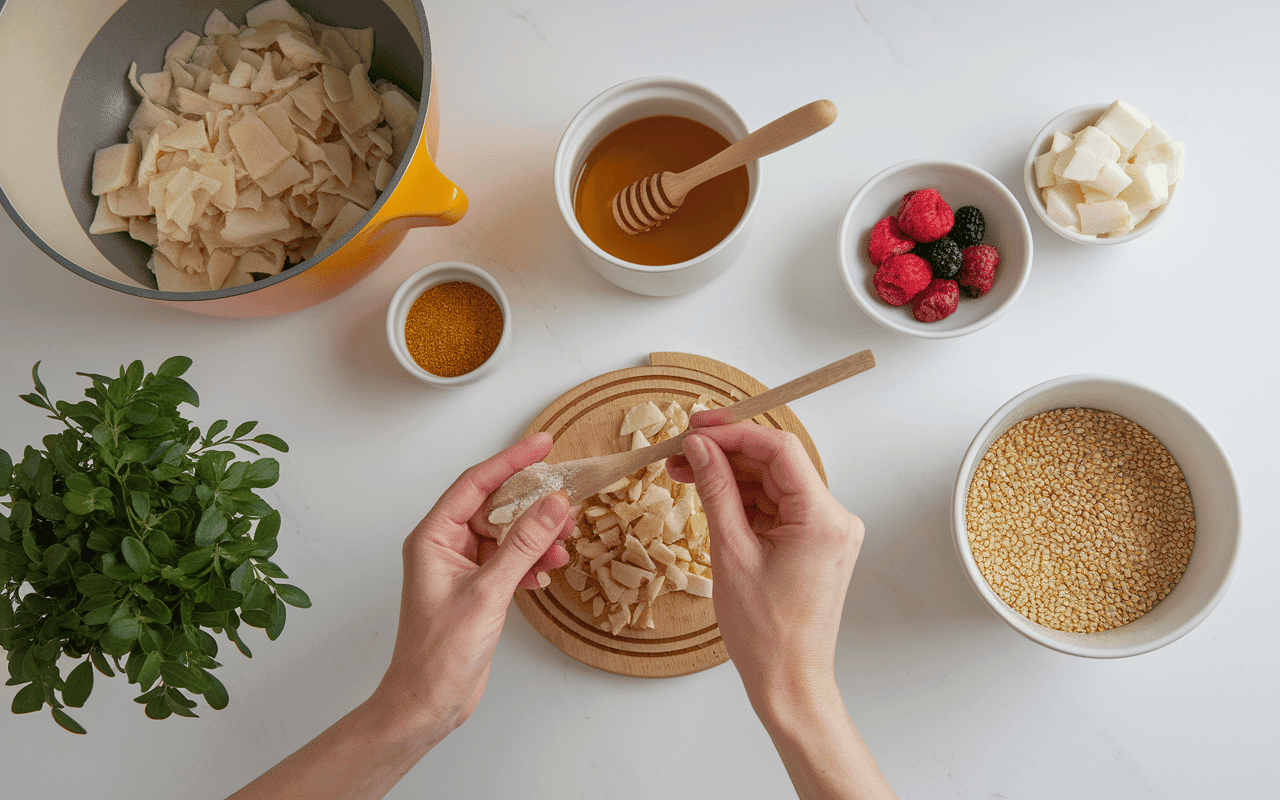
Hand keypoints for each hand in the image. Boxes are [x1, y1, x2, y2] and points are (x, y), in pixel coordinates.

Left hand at [370, 432, 572, 741]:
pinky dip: (531, 562)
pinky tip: (543, 573)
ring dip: (537, 538)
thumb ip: (523, 545)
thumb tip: (552, 505)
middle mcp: (445, 546)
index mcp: (433, 537)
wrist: (429, 702)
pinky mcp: (479, 588)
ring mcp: (463, 567)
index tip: (543, 445)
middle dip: (533, 506)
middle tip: (566, 502)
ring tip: (561, 546)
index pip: (476, 483)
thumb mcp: (488, 592)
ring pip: (508, 534)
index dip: (511, 461)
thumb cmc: (437, 655)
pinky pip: (511, 559)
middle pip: (496, 506)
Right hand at [667, 422, 893, 799]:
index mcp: (822, 519)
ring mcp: (826, 531)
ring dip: (730, 476)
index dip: (734, 432)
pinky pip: (776, 507)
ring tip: (683, 474)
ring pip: (772, 484)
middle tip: (679, 451)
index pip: (779, 450)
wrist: (789, 681)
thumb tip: (698, 448)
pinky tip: (709, 495)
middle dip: (725, 454)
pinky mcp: (814, 543)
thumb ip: (715, 491)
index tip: (695, 428)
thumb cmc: (765, 633)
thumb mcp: (730, 553)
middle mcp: (834, 518)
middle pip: (776, 464)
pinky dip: (743, 500)